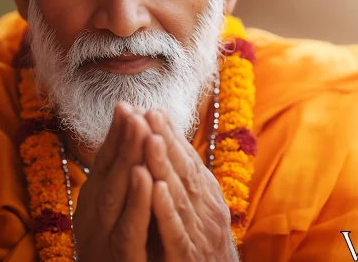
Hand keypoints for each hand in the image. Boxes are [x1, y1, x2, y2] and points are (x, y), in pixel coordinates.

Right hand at [72, 102, 154, 261]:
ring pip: (115, 199)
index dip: (115, 136)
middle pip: (107, 175)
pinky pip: (130, 231)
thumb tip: (127, 151)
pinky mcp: (124, 261)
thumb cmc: (116, 255)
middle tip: (133, 109)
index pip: (104, 167)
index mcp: (94, 210)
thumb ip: (118, 188)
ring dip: (128, 162)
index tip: (127, 106)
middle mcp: (93, 223)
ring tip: (141, 131)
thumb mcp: (116, 218)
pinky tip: (147, 179)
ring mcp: (106, 242)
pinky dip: (138, 204)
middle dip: (122, 141)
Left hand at [143, 109, 238, 261]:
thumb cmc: (202, 248)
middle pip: (185, 172)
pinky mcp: (188, 258)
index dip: (171, 136)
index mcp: (208, 198)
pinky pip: (176, 231)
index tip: (153, 109)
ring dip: (165, 167)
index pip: (188, 161)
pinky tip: (155, 189)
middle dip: (167, 142)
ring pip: (181, 196)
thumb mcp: (198, 212)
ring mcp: (200, 235)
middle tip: (149, 114)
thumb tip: (170, 144)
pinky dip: (167, 209)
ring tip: (150, 140)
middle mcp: (208, 212)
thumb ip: (185, 181)